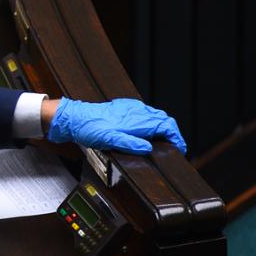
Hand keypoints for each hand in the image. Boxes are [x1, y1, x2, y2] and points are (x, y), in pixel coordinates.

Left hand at [46, 97, 186, 154]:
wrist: (75, 118)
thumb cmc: (90, 129)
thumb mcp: (110, 141)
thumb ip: (131, 144)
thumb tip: (148, 148)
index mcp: (136, 119)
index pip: (166, 125)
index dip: (177, 137)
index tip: (180, 147)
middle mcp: (136, 111)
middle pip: (164, 119)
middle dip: (172, 132)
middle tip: (173, 146)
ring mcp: (130, 108)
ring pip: (155, 115)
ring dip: (162, 126)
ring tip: (162, 140)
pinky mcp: (124, 107)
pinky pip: (144, 112)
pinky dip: (151, 121)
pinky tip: (146, 129)